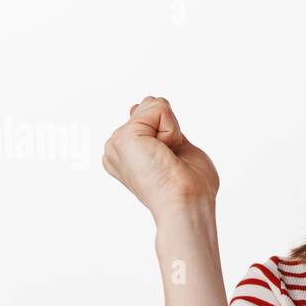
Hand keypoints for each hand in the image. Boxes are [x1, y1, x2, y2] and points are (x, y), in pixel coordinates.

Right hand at [102, 96, 218, 220]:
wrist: (186, 203)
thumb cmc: (189, 187)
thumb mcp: (179, 148)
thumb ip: (165, 128)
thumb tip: (152, 102)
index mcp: (126, 152)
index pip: (148, 117)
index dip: (169, 132)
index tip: (170, 162)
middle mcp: (116, 147)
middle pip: (150, 108)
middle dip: (170, 129)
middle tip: (170, 160)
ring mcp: (116, 142)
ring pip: (154, 107)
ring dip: (171, 132)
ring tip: (167, 159)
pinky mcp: (124, 138)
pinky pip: (159, 109)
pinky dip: (171, 130)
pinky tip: (164, 153)